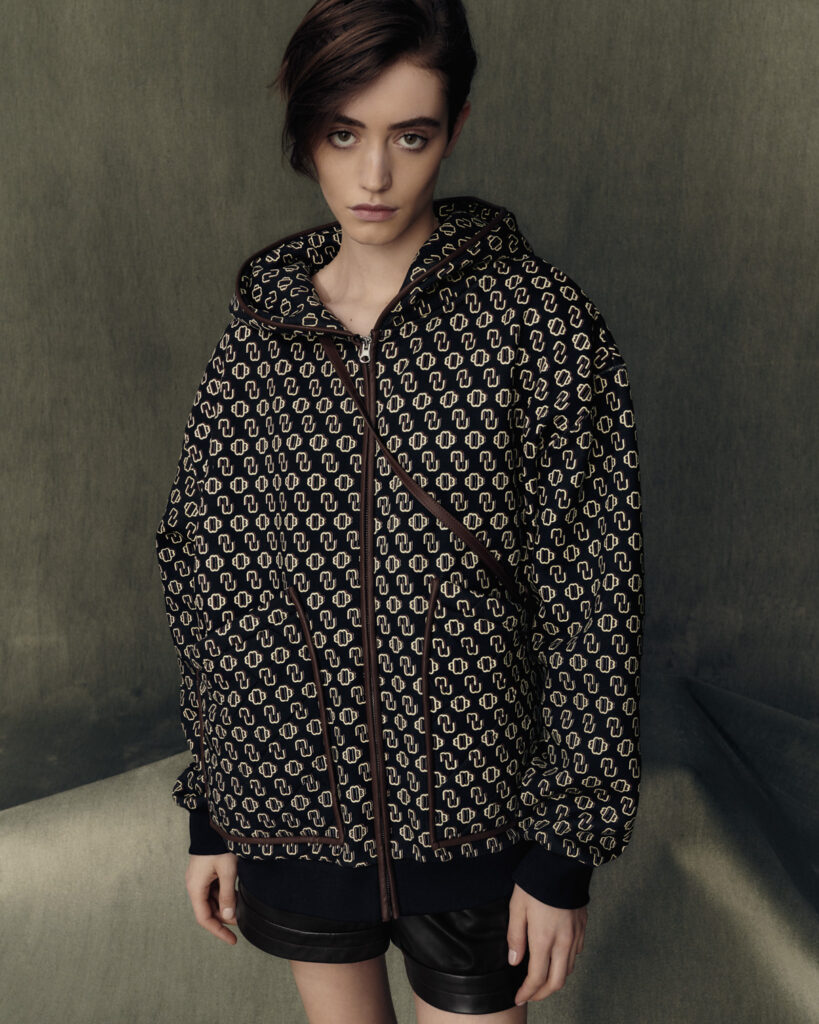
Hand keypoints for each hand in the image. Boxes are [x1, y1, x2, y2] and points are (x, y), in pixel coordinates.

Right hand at [185, 852, 238, 944]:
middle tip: (243, 920)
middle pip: (209, 910)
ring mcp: (200, 878)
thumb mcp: (227, 872)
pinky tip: (237, 894)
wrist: (211, 824)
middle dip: (225, 917)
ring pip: (212, 900)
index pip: (204, 919)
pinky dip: (225, 894)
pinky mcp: (205, 871)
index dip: (219, 931)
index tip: (233, 940)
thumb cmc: (218, 846)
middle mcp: (195, 885)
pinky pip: (214, 889)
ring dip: (226, 905)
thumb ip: (228, 895)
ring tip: (243, 908)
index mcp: (195, 888)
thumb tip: (229, 917)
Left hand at [506, 883, 586, 1004]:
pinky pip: (576, 954)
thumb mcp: (517, 907)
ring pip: (569, 970)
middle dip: (543, 994)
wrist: (561, 864)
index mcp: (544, 939)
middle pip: (557, 982)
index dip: (527, 992)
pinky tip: (557, 958)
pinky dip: (566, 963)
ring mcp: (575, 935)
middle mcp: (563, 942)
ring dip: (555, 980)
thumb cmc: (535, 883)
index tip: (518, 997)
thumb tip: (515, 961)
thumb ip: (515, 936)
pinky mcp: (582, 927)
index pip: (537, 978)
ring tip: (541, 980)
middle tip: (530, 994)